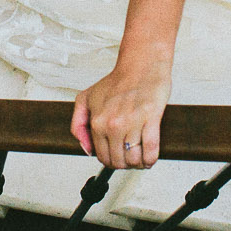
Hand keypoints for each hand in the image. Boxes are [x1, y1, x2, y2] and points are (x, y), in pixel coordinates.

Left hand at [71, 47, 171, 168]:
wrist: (140, 65)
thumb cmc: (118, 81)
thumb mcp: (86, 98)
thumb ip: (78, 124)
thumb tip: (86, 148)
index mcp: (98, 121)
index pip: (101, 156)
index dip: (110, 161)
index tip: (116, 159)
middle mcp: (113, 124)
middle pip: (118, 161)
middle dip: (124, 165)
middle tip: (129, 159)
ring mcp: (132, 122)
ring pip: (134, 159)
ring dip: (138, 163)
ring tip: (140, 158)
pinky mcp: (151, 119)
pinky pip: (151, 150)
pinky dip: (150, 159)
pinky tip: (149, 157)